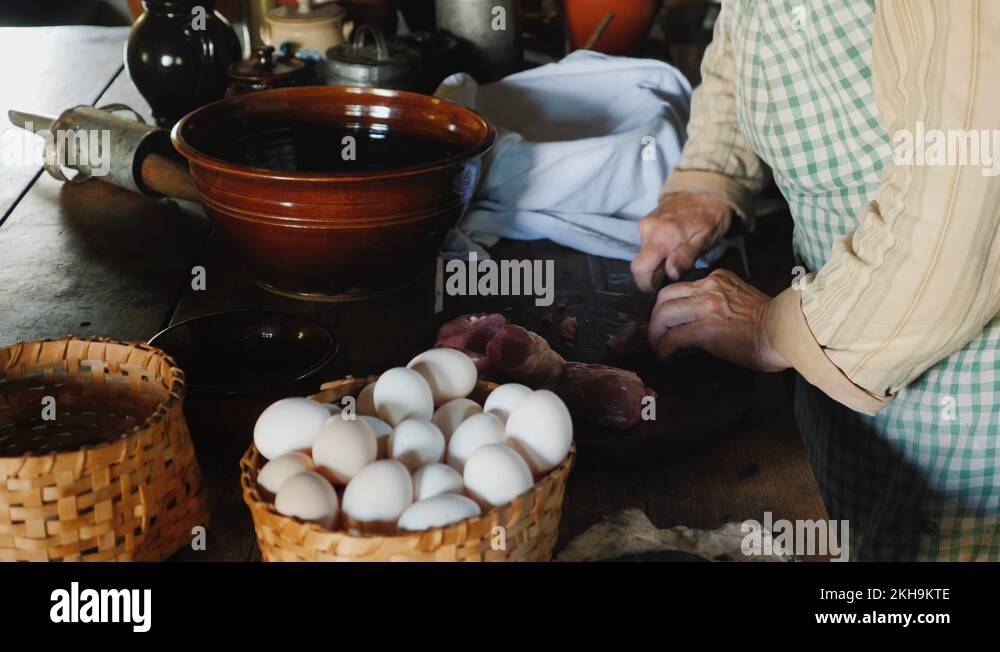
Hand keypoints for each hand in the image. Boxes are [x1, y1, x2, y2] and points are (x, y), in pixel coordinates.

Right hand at [631, 192, 732, 290]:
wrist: (706, 188)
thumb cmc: (711, 216)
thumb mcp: (706, 240)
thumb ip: (686, 257)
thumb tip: (671, 273)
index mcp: (664, 235)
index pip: (640, 268)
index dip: (646, 283)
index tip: (659, 286)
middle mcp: (649, 229)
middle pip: (640, 263)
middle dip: (653, 272)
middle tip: (675, 269)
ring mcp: (645, 224)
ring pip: (643, 254)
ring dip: (657, 260)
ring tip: (677, 253)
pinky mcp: (646, 222)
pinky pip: (646, 244)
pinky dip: (657, 250)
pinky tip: (673, 244)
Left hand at [647, 269, 789, 371]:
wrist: (786, 332)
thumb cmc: (771, 323)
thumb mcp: (741, 299)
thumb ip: (720, 301)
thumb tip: (703, 318)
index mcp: (717, 280)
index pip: (681, 287)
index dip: (668, 305)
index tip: (666, 320)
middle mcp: (708, 288)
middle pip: (664, 297)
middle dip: (655, 318)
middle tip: (656, 334)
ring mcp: (706, 307)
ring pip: (663, 315)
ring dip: (655, 334)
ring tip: (657, 347)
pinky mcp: (706, 329)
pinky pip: (673, 337)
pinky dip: (664, 348)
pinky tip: (665, 356)